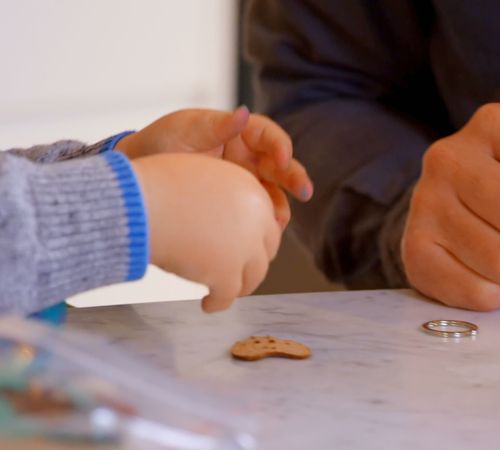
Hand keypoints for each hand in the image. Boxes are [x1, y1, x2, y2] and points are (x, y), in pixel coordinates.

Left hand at [115, 107, 312, 228]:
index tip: (283, 157)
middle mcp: (249, 156)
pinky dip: (263, 221)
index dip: (280, 145)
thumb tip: (243, 113)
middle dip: (294, 177)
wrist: (140, 173)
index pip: (268, 135)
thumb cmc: (162, 143)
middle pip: (280, 165)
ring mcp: (245, 181)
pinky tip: (264, 231)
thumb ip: (217, 125)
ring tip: (280, 220)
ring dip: (282, 205)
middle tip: (304, 191)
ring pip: (274, 192)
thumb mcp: (187, 129)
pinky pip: (257, 211)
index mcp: (240, 132)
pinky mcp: (238, 202)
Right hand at [131, 154, 280, 312]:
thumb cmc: (153, 186)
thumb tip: (211, 210)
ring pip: (253, 275)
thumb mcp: (198, 174)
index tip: (242, 245)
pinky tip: (208, 304)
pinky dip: (218, 302)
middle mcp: (254, 218)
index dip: (253, 235)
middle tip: (238, 269)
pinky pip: (228, 295)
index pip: (264, 219)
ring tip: (226, 290)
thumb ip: (215, 192)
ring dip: (241, 284)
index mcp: (248, 189)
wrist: (137, 203)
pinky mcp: (226, 273)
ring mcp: (243, 247)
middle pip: (265, 248)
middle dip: (252, 260)